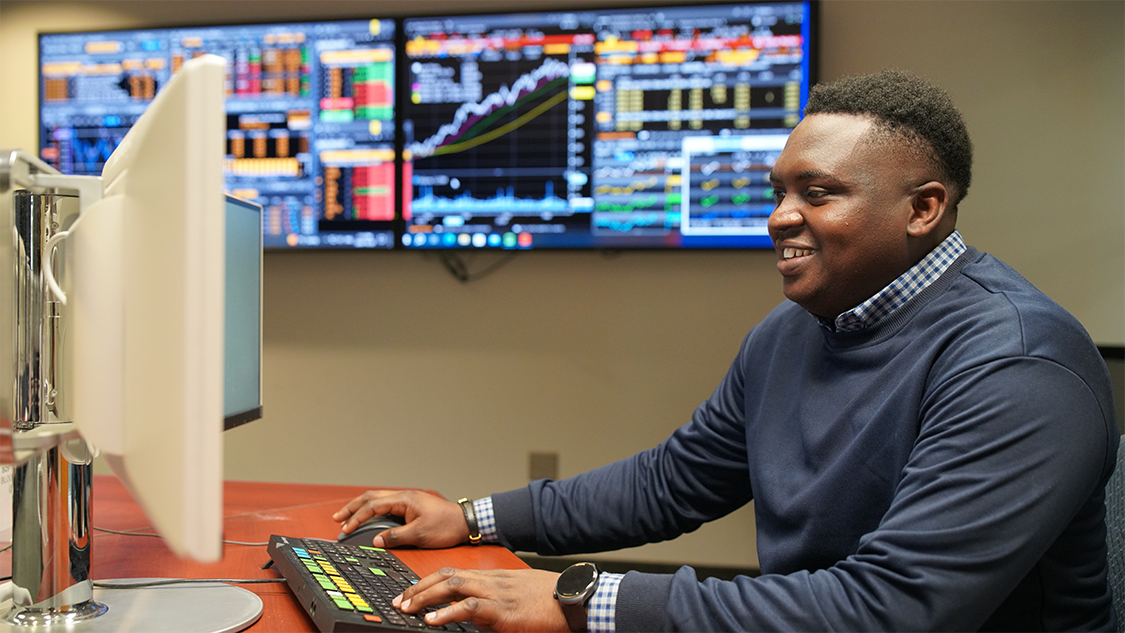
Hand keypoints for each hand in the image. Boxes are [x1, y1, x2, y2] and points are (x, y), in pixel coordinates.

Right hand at [332, 489, 468, 548]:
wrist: (465, 522)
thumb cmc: (446, 526)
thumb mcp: (419, 535)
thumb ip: (395, 537)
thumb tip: (376, 541)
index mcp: (404, 499)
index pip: (373, 505)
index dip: (357, 517)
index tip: (345, 529)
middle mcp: (404, 496)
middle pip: (371, 497)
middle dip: (352, 508)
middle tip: (337, 519)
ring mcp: (407, 500)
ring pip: (378, 499)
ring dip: (361, 508)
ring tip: (347, 518)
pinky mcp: (411, 506)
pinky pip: (386, 505)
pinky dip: (373, 510)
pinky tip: (369, 517)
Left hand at [394, 567, 570, 632]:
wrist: (572, 598)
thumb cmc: (550, 599)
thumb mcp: (518, 594)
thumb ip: (496, 598)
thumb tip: (477, 612)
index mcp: (493, 577)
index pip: (452, 572)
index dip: (428, 580)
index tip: (411, 590)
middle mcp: (490, 580)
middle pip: (446, 575)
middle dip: (419, 587)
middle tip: (400, 600)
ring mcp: (495, 593)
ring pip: (452, 586)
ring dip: (425, 597)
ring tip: (407, 608)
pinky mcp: (502, 610)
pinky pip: (469, 607)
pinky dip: (447, 612)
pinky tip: (432, 620)